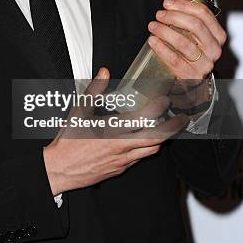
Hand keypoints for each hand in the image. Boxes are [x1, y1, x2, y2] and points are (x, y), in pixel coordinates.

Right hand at [43, 67, 187, 195]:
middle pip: (156, 138)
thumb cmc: (68, 142)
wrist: (59, 169)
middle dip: (173, 127)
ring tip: (166, 129)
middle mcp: (120, 147)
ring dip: (161, 139)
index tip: (164, 100)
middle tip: (182, 118)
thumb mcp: (79, 111)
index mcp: (112, 130)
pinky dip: (146, 149)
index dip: (158, 108)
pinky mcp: (119, 169)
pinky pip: (139, 159)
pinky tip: (145, 142)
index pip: (143, 118)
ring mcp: (122, 160)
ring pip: (150, 150)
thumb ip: (94, 90)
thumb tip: (104, 72)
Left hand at [147, 0, 226, 80]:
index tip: (168, 3)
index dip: (184, 5)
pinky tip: (153, 41)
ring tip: (153, 26)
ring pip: (183, 42)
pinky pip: (174, 59)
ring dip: (164, 31)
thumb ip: (187, 18)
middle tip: (159, 14)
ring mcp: (204, 64)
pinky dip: (161, 48)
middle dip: (174, 16)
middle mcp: (214, 49)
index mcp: (217, 35)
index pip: (204, 13)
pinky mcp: (191, 75)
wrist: (191, 80)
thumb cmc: (191, 54)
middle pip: (195, 25)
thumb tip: (174, 1)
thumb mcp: (194, 34)